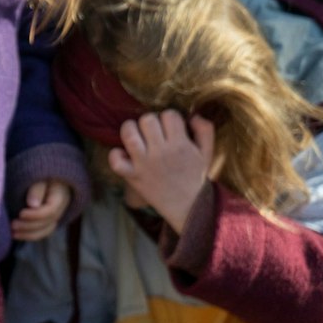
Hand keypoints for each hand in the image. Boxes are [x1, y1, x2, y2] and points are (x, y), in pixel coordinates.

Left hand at [10, 178, 72, 242]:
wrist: (45, 174)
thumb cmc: (39, 173)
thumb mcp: (38, 177)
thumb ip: (36, 189)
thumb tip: (32, 204)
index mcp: (61, 196)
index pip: (51, 210)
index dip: (35, 215)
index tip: (20, 213)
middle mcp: (61, 208)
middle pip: (48, 222)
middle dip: (29, 226)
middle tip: (12, 225)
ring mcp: (56, 215)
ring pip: (46, 230)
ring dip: (29, 234)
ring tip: (13, 233)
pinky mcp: (48, 220)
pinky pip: (42, 231)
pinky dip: (30, 235)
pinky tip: (17, 235)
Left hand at [109, 110, 216, 233]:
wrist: (189, 207)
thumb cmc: (196, 177)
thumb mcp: (207, 153)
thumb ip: (205, 131)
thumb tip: (193, 115)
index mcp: (181, 144)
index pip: (169, 115)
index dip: (170, 118)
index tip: (171, 127)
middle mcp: (161, 152)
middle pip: (147, 120)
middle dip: (150, 122)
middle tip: (154, 133)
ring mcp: (144, 163)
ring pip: (128, 133)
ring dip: (130, 130)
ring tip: (137, 137)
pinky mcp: (132, 176)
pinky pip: (115, 160)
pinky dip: (115, 155)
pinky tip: (124, 155)